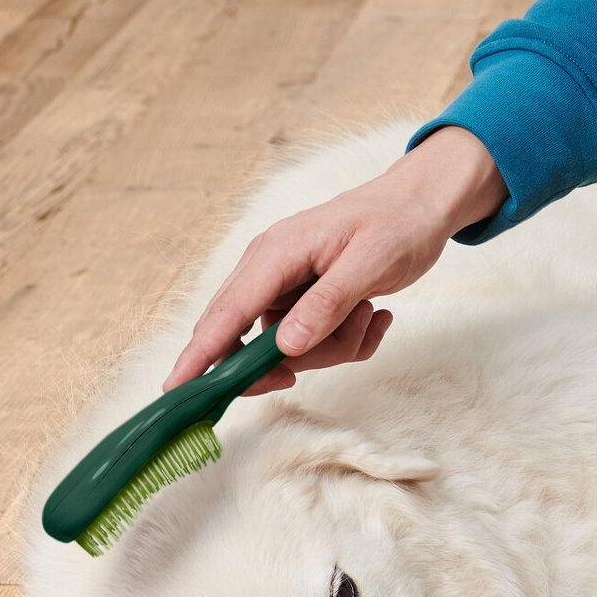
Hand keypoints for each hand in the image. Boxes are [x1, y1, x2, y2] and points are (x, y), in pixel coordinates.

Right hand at [164, 126, 506, 393]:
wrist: (420, 206)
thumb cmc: (397, 224)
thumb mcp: (370, 263)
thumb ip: (327, 303)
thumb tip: (284, 346)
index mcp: (276, 253)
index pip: (227, 313)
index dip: (200, 354)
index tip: (176, 390)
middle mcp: (270, 270)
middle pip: (246, 338)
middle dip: (285, 361)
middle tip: (303, 374)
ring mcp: (286, 287)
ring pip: (289, 347)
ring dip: (335, 346)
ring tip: (371, 313)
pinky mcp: (305, 300)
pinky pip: (313, 341)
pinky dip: (346, 340)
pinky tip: (375, 315)